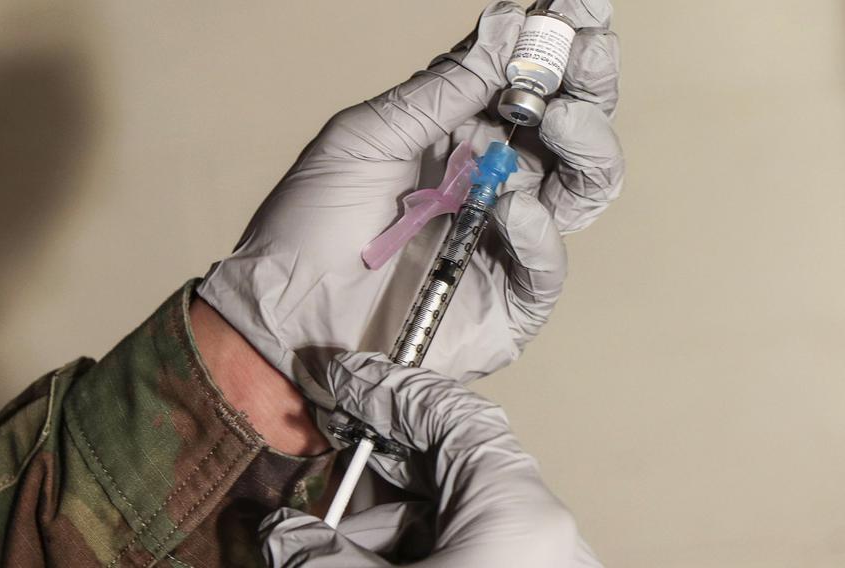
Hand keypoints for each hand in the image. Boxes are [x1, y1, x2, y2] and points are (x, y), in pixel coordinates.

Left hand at [197, 1, 622, 406]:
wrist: (283, 310)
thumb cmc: (311, 222)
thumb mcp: (367, 138)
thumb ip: (440, 93)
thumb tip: (508, 28)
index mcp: (459, 135)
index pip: (522, 80)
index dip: (554, 42)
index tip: (579, 5)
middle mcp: (492, 180)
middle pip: (568, 128)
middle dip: (588, 86)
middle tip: (586, 53)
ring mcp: (504, 239)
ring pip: (580, 189)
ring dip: (584, 148)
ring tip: (560, 122)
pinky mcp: (508, 300)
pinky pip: (545, 266)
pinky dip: (539, 235)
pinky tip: (515, 211)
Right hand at [258, 352, 602, 566]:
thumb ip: (321, 555)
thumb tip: (277, 531)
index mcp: (515, 510)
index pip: (452, 412)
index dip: (390, 388)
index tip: (343, 377)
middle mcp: (530, 528)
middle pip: (445, 457)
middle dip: (377, 449)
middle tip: (330, 434)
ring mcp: (522, 556)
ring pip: (442, 509)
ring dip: (379, 515)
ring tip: (321, 533)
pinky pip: (452, 544)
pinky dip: (403, 544)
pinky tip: (356, 555)